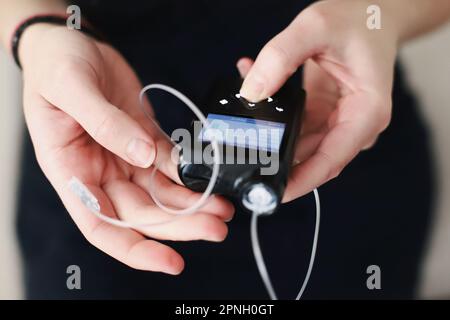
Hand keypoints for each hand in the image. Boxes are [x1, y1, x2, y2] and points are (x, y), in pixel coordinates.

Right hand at [19, 24, 233, 273]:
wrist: (68, 43)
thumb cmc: (54, 65)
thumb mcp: (70, 89)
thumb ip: (104, 124)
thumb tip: (142, 156)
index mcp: (72, 171)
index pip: (102, 226)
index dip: (135, 249)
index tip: (170, 262)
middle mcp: (100, 172)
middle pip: (142, 213)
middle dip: (180, 224)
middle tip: (216, 226)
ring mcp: (124, 157)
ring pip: (161, 193)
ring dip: (192, 203)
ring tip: (223, 208)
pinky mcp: (144, 139)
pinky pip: (169, 163)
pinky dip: (189, 173)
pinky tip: (208, 176)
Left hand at [238, 0, 397, 200]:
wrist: (371, 14)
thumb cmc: (356, 20)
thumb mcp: (315, 27)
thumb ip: (280, 58)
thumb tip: (251, 92)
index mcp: (366, 112)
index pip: (331, 159)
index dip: (301, 181)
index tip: (272, 193)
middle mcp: (354, 124)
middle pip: (312, 158)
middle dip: (276, 160)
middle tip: (242, 161)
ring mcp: (338, 122)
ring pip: (298, 145)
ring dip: (269, 134)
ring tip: (241, 119)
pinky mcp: (324, 115)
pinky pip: (294, 126)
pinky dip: (273, 115)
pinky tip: (254, 91)